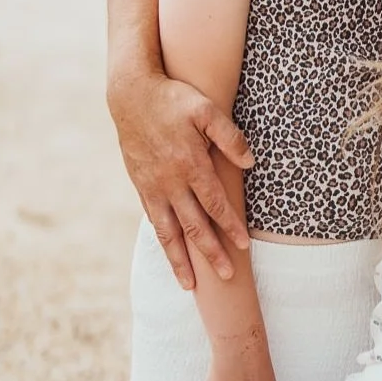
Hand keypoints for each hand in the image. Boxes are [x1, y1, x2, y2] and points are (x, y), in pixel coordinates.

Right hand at [110, 67, 252, 287]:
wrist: (131, 95)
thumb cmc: (173, 99)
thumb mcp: (206, 109)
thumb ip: (229, 136)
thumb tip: (250, 162)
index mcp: (190, 164)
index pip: (214, 203)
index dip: (230, 225)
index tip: (243, 245)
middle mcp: (170, 181)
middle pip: (193, 225)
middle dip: (210, 253)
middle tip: (226, 277)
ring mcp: (153, 186)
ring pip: (168, 232)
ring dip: (180, 260)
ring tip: (190, 285)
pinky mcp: (141, 186)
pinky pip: (154, 220)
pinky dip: (163, 240)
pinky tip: (171, 252)